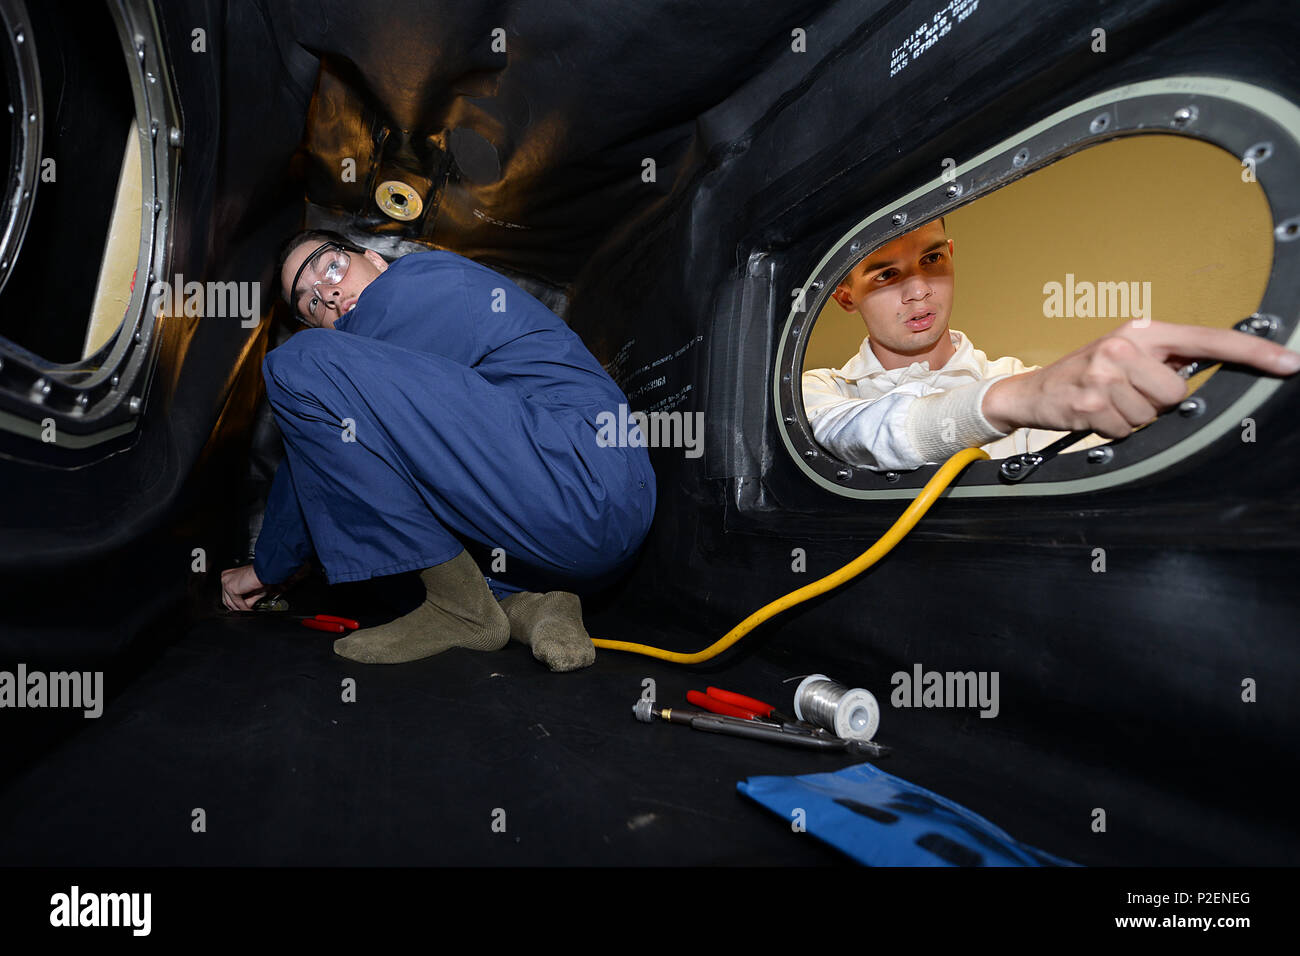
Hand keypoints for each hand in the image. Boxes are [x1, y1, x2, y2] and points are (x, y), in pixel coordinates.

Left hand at [221, 564, 267, 611]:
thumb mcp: (251, 590)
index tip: (238, 608)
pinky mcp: (231, 588)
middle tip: (241, 612)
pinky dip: (243, 608)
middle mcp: (225, 577)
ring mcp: (226, 582)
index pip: (226, 592)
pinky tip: (249, 610)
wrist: (264, 571)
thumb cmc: (261, 576)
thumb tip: (243, 608)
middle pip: (226, 598)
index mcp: (229, 575)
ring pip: (230, 601)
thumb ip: (246, 599)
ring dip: (240, 608)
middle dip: (234, 607)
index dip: (232, 602)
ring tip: (248, 612)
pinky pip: (237, 602)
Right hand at [983, 319, 1299, 436]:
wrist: (1034, 391)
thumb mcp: (1125, 353)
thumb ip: (1165, 360)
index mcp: (1142, 330)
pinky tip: (1095, 414)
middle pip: (1176, 393)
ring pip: (1152, 415)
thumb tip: (1201, 379)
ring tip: (1109, 404)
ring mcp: (1104, 374)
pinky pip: (1127, 429)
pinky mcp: (1090, 402)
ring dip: (1133, 418)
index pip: (1208, 339)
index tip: (1289, 361)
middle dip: (1157, 403)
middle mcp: (1123, 346)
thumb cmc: (1087, 373)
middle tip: (1128, 394)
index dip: (1253, 352)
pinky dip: (1114, 429)